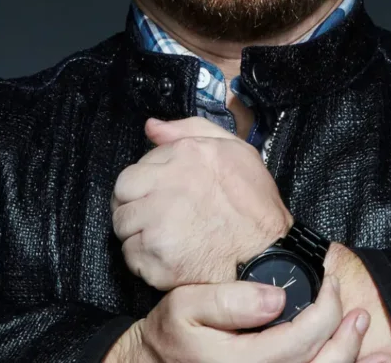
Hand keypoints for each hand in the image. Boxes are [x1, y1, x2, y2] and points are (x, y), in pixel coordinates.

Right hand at [105, 276, 390, 362]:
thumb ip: (230, 301)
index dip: (325, 310)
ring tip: (368, 342)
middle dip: (346, 338)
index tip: (330, 284)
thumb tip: (277, 298)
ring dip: (350, 362)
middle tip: (357, 313)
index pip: (300, 339)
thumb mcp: (184, 306)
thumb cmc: (168, 337)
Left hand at [112, 116, 291, 289]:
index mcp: (182, 158)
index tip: (157, 199)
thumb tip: (152, 128)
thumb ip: (190, 130)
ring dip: (139, 236)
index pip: (131, 174)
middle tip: (156, 221)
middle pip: (121, 202)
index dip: (142, 189)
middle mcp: (165, 189)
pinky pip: (132, 259)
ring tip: (166, 240)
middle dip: (134, 211)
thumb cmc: (256, 204)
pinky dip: (146, 263)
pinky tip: (170, 259)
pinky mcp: (158, 260)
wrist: (269, 253)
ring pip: (123, 231)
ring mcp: (158, 226)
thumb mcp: (235, 150)